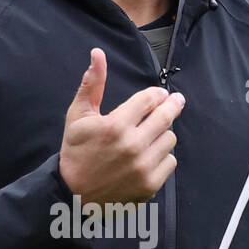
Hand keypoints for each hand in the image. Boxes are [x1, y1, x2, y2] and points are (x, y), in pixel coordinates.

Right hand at [59, 48, 184, 205]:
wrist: (72, 195)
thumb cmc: (75, 152)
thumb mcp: (77, 116)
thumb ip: (91, 84)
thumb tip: (98, 53)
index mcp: (115, 125)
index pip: (150, 99)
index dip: (157, 94)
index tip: (159, 94)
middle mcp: (132, 146)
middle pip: (166, 117)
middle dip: (172, 105)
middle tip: (176, 101)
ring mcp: (143, 167)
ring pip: (170, 139)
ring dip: (163, 134)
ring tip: (151, 135)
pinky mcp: (150, 185)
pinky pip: (170, 162)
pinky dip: (163, 157)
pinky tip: (149, 156)